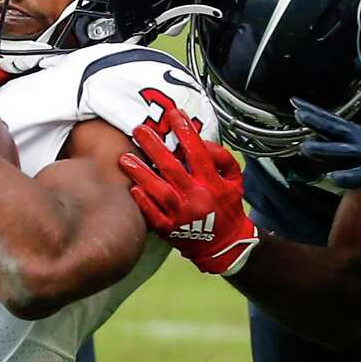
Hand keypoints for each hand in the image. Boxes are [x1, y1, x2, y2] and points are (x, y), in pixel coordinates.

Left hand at [118, 107, 259, 276]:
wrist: (226, 246)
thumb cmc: (228, 209)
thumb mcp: (235, 181)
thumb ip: (222, 159)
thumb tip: (203, 143)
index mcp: (212, 184)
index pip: (198, 153)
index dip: (185, 132)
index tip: (174, 115)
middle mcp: (196, 198)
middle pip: (172, 168)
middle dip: (154, 146)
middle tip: (139, 130)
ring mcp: (181, 215)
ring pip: (158, 191)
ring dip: (141, 173)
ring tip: (124, 158)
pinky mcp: (170, 230)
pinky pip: (153, 214)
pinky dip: (142, 201)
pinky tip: (131, 187)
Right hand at [293, 99, 360, 190]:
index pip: (357, 175)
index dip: (347, 176)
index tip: (334, 178)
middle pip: (341, 151)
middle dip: (325, 150)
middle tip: (306, 148)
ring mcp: (357, 136)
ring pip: (333, 128)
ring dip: (315, 122)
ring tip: (297, 114)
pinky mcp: (352, 126)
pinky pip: (330, 118)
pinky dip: (313, 110)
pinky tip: (295, 103)